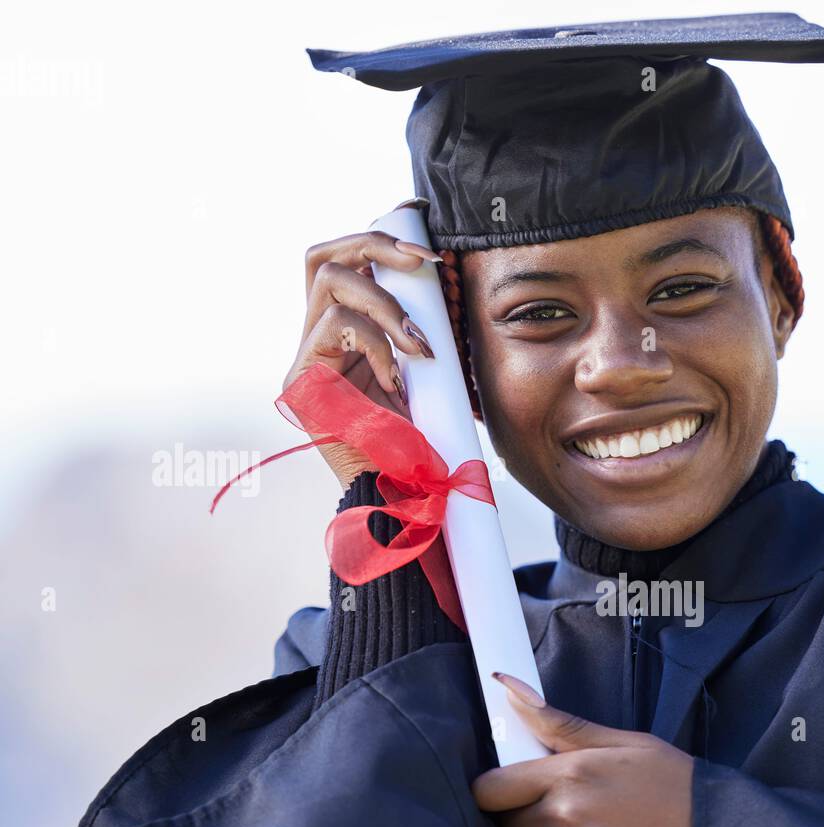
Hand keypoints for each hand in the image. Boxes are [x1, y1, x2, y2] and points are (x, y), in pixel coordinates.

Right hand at [287, 199, 440, 488]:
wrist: (404, 502)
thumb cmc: (420, 446)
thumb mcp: (425, 377)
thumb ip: (415, 333)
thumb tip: (438, 278)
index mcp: (341, 340)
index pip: (340, 265)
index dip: (379, 244)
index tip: (432, 252)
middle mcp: (315, 345)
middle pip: (321, 256)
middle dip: (375, 245)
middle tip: (425, 262)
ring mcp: (304, 362)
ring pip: (330, 281)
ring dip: (386, 304)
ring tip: (419, 347)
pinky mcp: (301, 381)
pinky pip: (337, 324)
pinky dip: (377, 341)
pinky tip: (397, 379)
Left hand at [471, 674, 693, 826]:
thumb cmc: (675, 787)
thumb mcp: (624, 743)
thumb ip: (560, 723)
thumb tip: (505, 686)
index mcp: (571, 773)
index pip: (489, 790)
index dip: (496, 795)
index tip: (511, 798)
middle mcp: (566, 817)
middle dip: (519, 826)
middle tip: (552, 825)